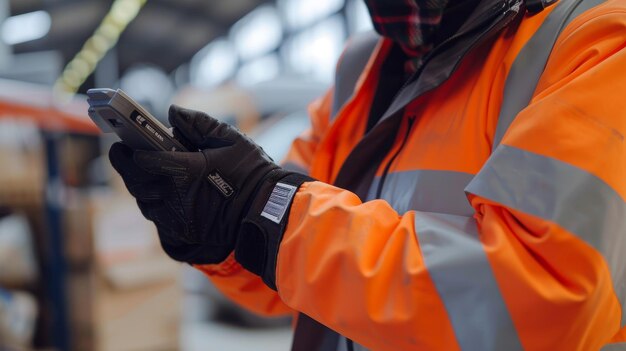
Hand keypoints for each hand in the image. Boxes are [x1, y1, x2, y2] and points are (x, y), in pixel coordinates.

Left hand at [109, 105, 309, 270]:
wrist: (268, 212)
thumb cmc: (252, 173)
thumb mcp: (231, 139)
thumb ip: (199, 123)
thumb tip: (173, 113)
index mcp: (186, 171)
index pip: (144, 161)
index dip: (129, 151)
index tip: (124, 142)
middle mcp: (176, 197)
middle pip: (137, 183)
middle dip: (126, 168)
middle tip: (122, 154)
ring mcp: (179, 218)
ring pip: (145, 203)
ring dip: (140, 187)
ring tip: (141, 173)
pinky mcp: (184, 231)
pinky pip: (159, 218)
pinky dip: (155, 204)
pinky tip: (159, 193)